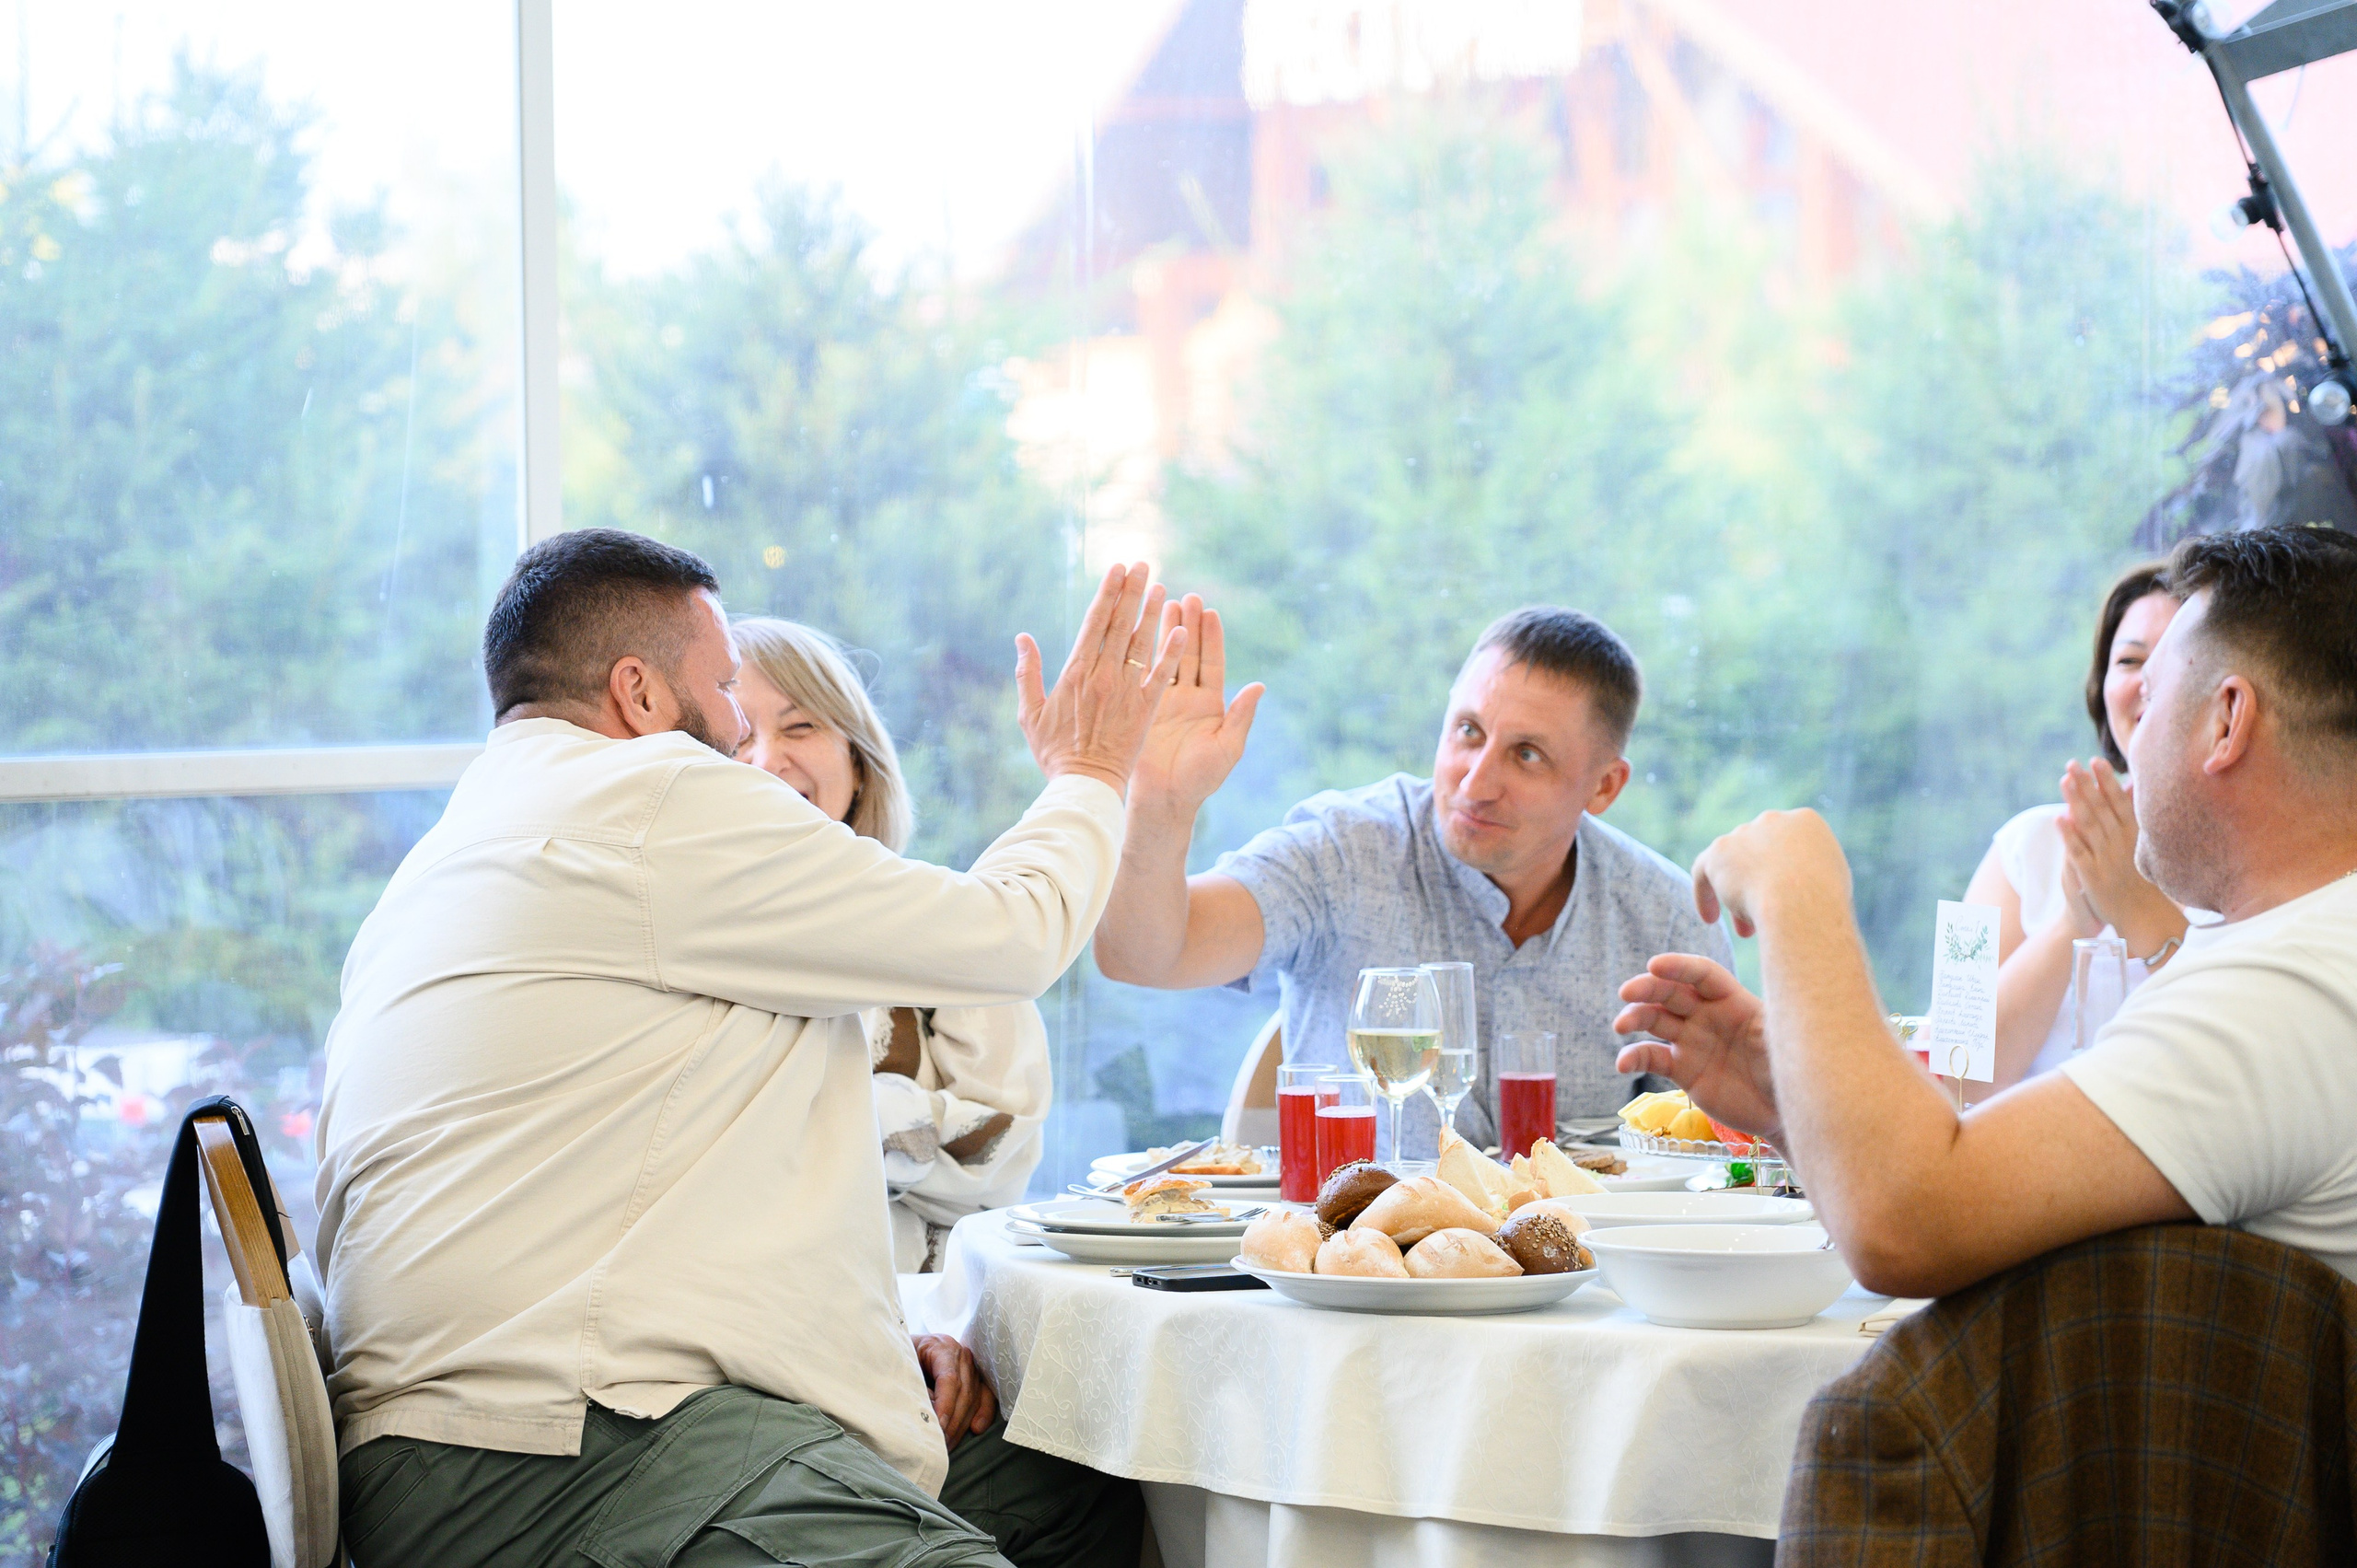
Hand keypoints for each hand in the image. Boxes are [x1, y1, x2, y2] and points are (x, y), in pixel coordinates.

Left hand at [913, 1333, 996, 1450]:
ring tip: (947, 1445)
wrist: (904, 1348)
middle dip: (953, 1421)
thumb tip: (926, 1412)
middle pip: (964, 1391)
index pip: (949, 1378)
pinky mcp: (975, 1379)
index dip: (946, 1403)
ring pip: (973, 1398)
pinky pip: (985, 1396)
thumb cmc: (901, 1356)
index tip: (938, 1425)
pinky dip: (983, 1413)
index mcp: (941, 1347)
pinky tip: (976, 1429)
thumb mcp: (903, 1365)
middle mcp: (960, 1356)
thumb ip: (915, 1384)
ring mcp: (970, 1367)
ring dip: (961, 1424)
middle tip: (940, 1442)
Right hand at [1015, 563, 1184, 795]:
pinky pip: (1161, 677)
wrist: (1083, 787)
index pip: (1095, 623)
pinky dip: (1171, 654)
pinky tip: (1181, 632)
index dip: (1107, 593)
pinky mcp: (1145, 710)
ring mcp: (1127, 692)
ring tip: (1161, 586)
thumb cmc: (1054, 753)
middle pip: (1120, 625)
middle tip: (1143, 564)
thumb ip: (1027, 673)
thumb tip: (1022, 638)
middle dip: (1131, 591)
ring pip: (1141, 644)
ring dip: (1152, 613)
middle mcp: (1104, 676)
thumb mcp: (1030, 714)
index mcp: (1076, 673)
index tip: (1116, 569)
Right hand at [1128, 594, 1264, 820]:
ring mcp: (1164, 701)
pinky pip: (1145, 675)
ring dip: (1167, 631)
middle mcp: (1188, 699)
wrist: (1163, 800)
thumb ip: (1242, 716)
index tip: (1212, 612)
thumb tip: (1260, 686)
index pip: (1213, 664)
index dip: (1213, 639)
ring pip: (1167, 659)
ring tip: (1165, 600)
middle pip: (1190, 654)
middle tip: (1188, 595)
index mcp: (1211, 706)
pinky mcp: (1143, 708)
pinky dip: (1144, 653)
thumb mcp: (1227, 748)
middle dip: (1190, 625)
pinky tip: (1140, 629)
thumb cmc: (1199, 779)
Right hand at [1613, 954, 1781, 1139]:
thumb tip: (1763, 1017)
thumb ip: (1768, 1028)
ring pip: (1655, 1020)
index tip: (1655, 965)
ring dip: (1635, 1018)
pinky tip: (1622, 1064)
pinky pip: (1652, 1058)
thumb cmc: (1790, 1071)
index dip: (1679, 967)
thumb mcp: (1784, 1045)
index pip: (1702, 974)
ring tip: (1620, 1026)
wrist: (1782, 1112)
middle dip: (1648, 988)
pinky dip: (1634, 1057)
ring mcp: (1692, 1041)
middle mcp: (1707, 1015)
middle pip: (1672, 992)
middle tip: (1627, 993)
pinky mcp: (1682, 1069)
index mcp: (1733, 1000)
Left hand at [1687, 809, 1852, 939]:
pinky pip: (1706, 870)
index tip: (1786, 900)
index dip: (1785, 875)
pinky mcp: (1719, 851)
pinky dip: (1706, 893)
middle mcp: (1774, 820)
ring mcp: (1745, 832)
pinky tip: (1709, 918)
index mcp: (1806, 822)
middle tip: (1766, 917)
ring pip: (1735, 865)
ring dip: (1739, 895)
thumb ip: (1812, 873)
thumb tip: (1799, 882)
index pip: (1789, 846)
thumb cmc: (1824, 901)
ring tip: (1745, 930)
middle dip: (1762, 886)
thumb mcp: (1833, 882)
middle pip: (1760, 855)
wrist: (1798, 902)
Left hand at [2057, 760, 2184, 954]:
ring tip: (2063, 780)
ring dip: (2075, 801)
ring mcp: (2106, 858)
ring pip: (2088, 824)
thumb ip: (2134, 817)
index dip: (2106, 781)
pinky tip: (2059, 818)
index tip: (2095, 760)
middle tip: (2072, 763)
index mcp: (2134, 834)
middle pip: (2101, 808)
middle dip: (2086, 784)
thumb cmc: (2141, 878)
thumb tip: (2133, 788)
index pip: (2118, 801)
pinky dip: (2069, 835)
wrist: (2143, 916)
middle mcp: (2120, 842)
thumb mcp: (2143, 845)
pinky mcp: (2092, 875)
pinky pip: (2078, 851)